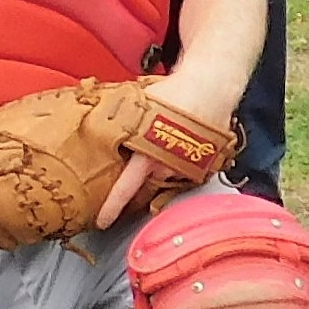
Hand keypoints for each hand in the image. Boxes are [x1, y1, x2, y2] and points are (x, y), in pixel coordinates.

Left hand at [99, 66, 249, 227]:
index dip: (112, 206)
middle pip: (146, 183)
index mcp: (148, 154)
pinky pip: (184, 170)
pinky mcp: (204, 166)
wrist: (211, 87)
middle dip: (138, 178)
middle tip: (136, 158)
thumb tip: (97, 124)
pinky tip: (177, 143)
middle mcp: (169, 166)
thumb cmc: (173, 93)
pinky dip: (177, 161)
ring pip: (165, 175)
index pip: (126, 187)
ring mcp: (188, 168)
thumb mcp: (137, 105)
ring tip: (162, 140)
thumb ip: (120, 120)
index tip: (102, 222)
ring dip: (160, 165)